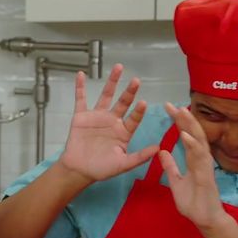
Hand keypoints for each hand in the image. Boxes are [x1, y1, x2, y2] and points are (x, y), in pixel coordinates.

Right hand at [58, 64, 158, 182]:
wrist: (78, 170)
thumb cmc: (101, 169)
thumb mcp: (123, 164)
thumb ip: (139, 156)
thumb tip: (158, 149)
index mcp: (124, 132)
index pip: (134, 118)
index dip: (139, 111)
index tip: (143, 102)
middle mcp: (112, 121)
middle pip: (123, 102)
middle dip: (130, 91)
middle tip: (136, 80)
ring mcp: (97, 117)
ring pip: (106, 95)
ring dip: (112, 82)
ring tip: (119, 68)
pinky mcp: (81, 116)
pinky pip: (81, 99)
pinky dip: (80, 87)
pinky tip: (81, 75)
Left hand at [159, 104, 232, 229]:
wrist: (205, 220)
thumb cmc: (193, 202)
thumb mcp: (176, 182)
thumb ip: (171, 167)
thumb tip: (163, 152)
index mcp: (194, 160)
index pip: (187, 136)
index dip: (179, 122)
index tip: (169, 109)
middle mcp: (201, 159)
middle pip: (194, 134)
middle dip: (184, 119)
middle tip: (172, 104)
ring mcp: (205, 166)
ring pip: (199, 141)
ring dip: (190, 126)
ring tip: (182, 112)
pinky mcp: (206, 175)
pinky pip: (199, 157)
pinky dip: (192, 145)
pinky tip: (185, 135)